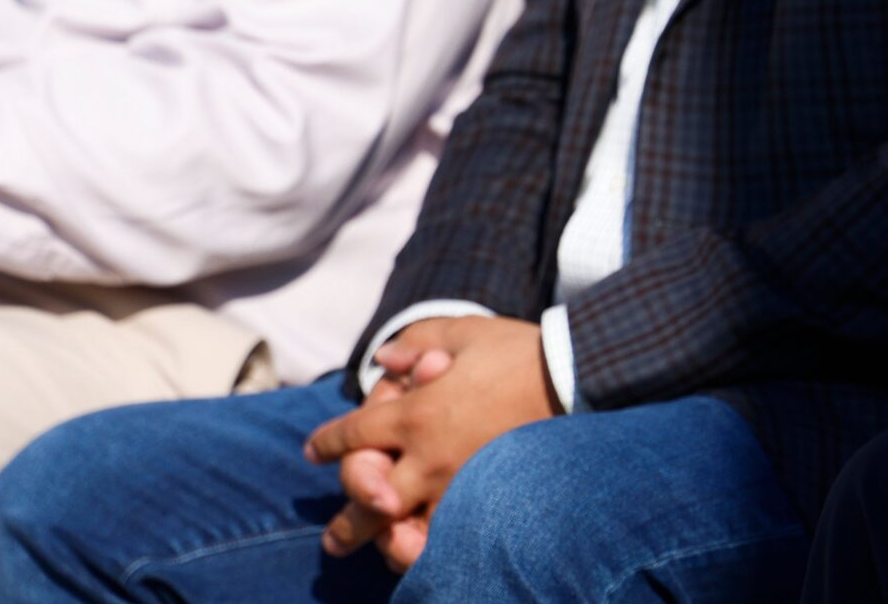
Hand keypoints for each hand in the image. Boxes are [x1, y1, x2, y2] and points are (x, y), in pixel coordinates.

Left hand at [306, 316, 558, 571]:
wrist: (572, 379)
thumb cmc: (517, 351)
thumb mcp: (463, 333)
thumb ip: (417, 343)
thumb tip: (384, 360)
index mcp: (416, 412)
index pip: (355, 434)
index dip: (329, 442)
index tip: (315, 450)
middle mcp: (427, 457)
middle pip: (367, 495)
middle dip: (345, 519)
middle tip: (332, 540)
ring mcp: (455, 486)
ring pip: (402, 528)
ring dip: (379, 542)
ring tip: (373, 554)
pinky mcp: (486, 503)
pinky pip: (446, 538)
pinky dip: (426, 549)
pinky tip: (418, 553)